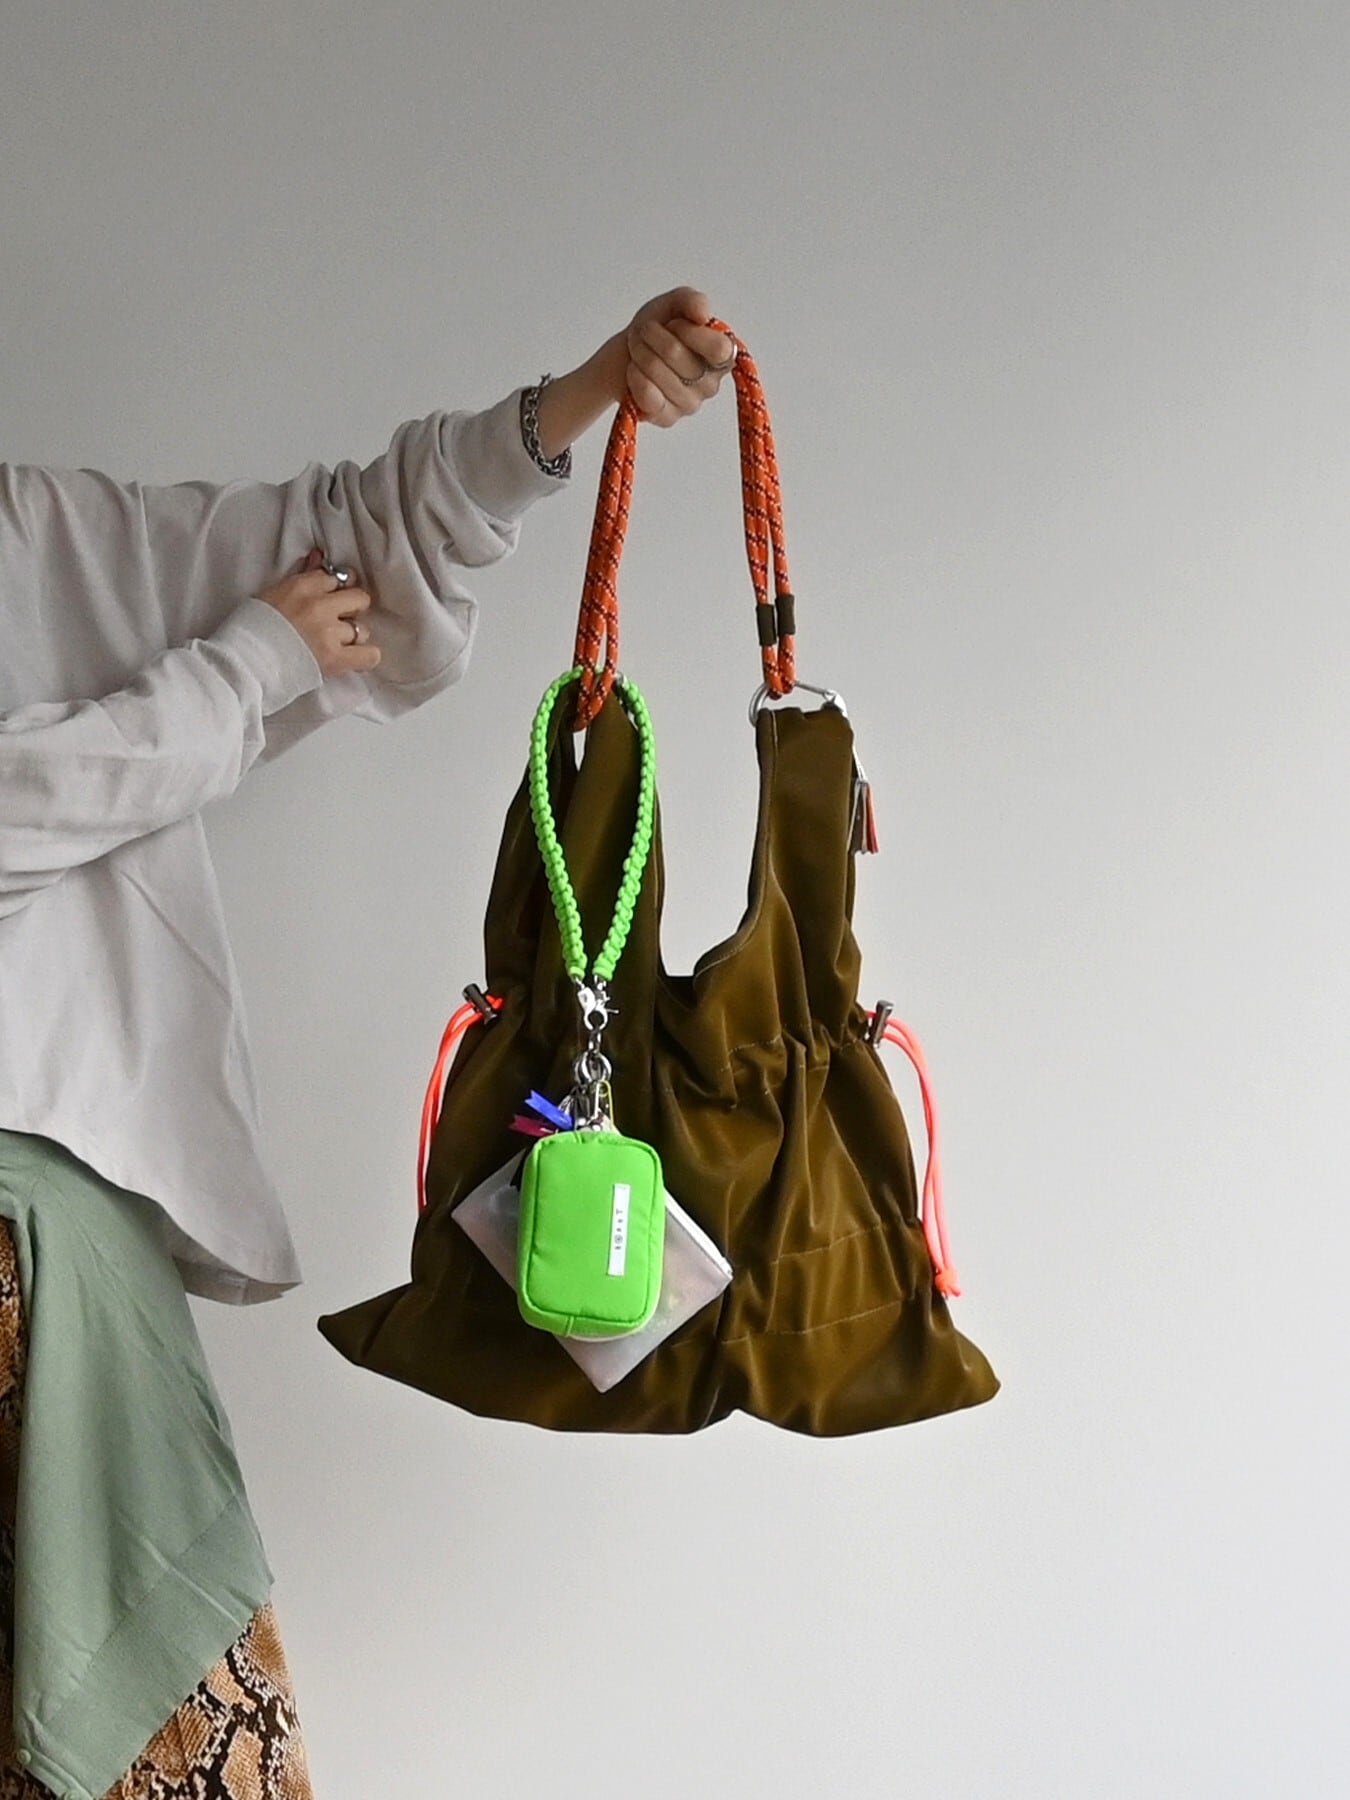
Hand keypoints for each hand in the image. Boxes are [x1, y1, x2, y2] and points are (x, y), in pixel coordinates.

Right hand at [258, 547, 381, 677]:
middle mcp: (320, 606)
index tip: (330, 599)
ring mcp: (329, 632)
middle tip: (339, 621)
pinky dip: (365, 657)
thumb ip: (302, 575)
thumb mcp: (272, 593)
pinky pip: (369, 655)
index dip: (335, 590)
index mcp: (302, 586)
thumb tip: (319, 556)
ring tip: (337, 645)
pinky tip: (355, 658)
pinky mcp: (335, 658)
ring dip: (353, 636)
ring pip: (362, 629)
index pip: (335, 577)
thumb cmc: (251, 627)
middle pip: (359, 599)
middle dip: (352, 609)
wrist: (243, 661)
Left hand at [605, 286, 737, 426]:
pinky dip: (635, 378)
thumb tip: (703, 314)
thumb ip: (692, 301)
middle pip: (677, 355)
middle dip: (652, 335)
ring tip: (637, 349)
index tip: (674, 323)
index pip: (719, 348)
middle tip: (644, 331)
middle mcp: (711, 383)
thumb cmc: (656, 329)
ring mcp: (690, 404)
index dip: (690, 332)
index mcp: (722, 355)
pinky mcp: (668, 418)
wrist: (627, 354)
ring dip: (639, 352)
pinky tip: (634, 371)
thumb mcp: (674, 305)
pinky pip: (649, 398)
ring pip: (657, 372)